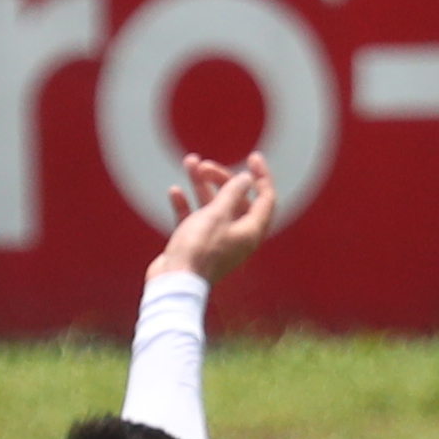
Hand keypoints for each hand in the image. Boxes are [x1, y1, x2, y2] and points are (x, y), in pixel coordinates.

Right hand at [157, 151, 281, 283]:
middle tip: (204, 165)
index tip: (253, 157)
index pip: (266, 199)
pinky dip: (187, 205)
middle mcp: (237, 237)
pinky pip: (195, 220)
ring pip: (213, 207)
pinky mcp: (196, 246)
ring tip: (189, 163)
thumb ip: (232, 192)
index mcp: (250, 232)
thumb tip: (246, 179)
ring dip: (202, 185)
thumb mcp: (218, 214)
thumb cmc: (198, 248)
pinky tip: (175, 192)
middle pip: (237, 199)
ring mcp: (216, 242)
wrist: (173, 281)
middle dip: (222, 178)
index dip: (262, 176)